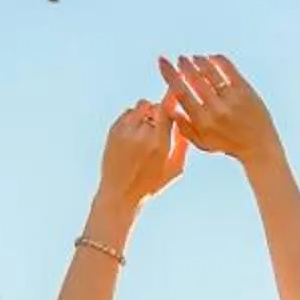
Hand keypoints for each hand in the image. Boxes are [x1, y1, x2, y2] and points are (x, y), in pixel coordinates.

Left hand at [95, 99, 189, 216]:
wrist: (119, 193)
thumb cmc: (150, 185)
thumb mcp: (174, 170)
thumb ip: (183, 146)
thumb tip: (185, 125)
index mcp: (160, 144)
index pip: (168, 111)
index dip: (172, 107)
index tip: (173, 107)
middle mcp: (143, 135)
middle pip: (155, 107)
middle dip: (159, 113)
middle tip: (158, 124)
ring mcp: (126, 132)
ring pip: (141, 106)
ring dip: (146, 112)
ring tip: (146, 126)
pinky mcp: (114, 131)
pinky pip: (127, 112)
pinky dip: (133, 117)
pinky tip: (135, 130)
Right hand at [158, 55, 281, 169]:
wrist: (258, 146)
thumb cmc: (227, 144)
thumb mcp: (202, 142)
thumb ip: (184, 127)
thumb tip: (169, 109)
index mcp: (202, 121)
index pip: (180, 92)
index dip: (170, 74)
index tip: (163, 61)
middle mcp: (215, 109)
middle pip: (194, 79)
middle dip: (184, 65)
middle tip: (180, 58)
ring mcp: (231, 99)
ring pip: (210, 72)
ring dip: (200, 61)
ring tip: (194, 58)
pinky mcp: (245, 91)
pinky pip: (229, 69)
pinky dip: (218, 60)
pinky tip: (212, 57)